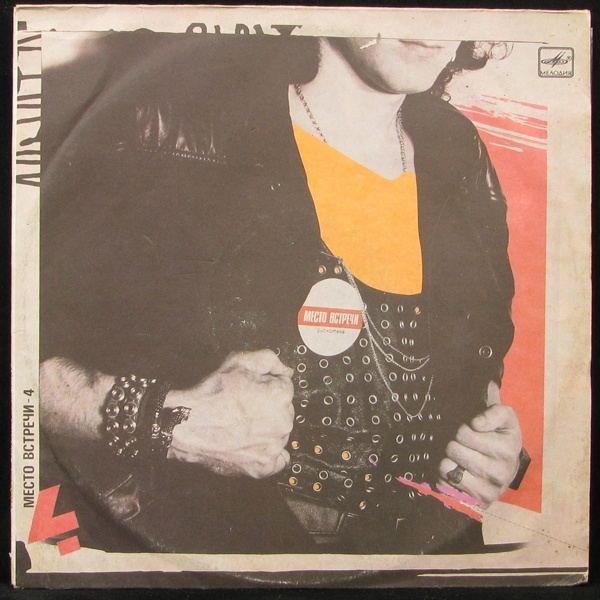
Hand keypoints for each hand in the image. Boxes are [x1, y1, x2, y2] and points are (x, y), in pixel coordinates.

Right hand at [164, 349, 294, 478]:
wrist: (186, 423)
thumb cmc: (211, 394)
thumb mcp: (239, 361)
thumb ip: (269, 360)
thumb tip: (286, 371)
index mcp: (280, 396)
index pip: (285, 386)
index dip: (268, 385)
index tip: (254, 389)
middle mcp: (282, 422)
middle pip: (284, 410)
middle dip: (269, 407)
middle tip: (245, 407)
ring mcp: (274, 446)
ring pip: (280, 433)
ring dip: (268, 429)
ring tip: (243, 426)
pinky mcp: (263, 466)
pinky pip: (278, 460)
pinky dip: (268, 453)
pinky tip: (253, 445)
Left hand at [438, 381, 521, 505]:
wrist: (506, 472)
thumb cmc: (499, 439)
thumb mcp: (501, 418)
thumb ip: (492, 402)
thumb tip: (489, 381)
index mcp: (510, 439)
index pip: (471, 428)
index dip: (467, 425)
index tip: (473, 424)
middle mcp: (505, 463)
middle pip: (455, 445)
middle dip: (453, 441)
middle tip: (459, 442)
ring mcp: (493, 484)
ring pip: (448, 464)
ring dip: (446, 459)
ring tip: (456, 457)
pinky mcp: (481, 500)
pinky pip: (448, 483)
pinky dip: (445, 476)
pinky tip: (455, 472)